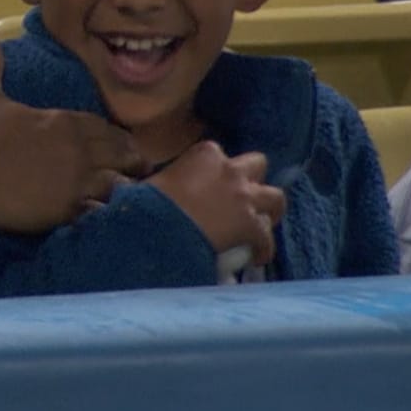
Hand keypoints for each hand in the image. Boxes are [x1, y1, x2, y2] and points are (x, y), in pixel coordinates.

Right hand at [0, 32, 147, 234]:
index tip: (121, 144)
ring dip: (122, 188)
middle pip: (120, 155)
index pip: (103, 127)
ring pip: (118, 184)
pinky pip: (99, 213)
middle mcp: (77, 149)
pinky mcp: (66, 210)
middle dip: (130, 161)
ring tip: (124, 196)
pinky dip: (104, 214)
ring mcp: (75, 182)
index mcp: (62, 121)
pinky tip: (105, 218)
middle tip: (135, 170)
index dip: (114, 136)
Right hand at [146, 142, 286, 265]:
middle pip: (258, 164)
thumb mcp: (152, 182)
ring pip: (277, 198)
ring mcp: (244, 197)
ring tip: (261, 223)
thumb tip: (134, 185)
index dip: (218, 170)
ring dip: (270, 210)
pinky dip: (263, 248)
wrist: (158, 229)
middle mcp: (231, 170)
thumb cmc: (148, 204)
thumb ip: (160, 180)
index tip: (211, 184)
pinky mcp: (251, 225)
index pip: (219, 154)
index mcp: (205, 154)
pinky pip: (267, 238)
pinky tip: (255, 257)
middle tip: (244, 195)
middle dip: (254, 179)